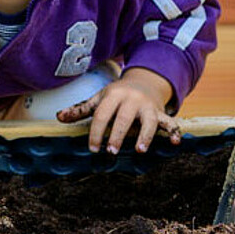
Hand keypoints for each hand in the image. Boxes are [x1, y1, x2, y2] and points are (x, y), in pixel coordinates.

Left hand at [57, 68, 181, 152]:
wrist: (144, 81)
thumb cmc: (117, 95)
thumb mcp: (99, 98)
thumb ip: (81, 109)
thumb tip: (59, 117)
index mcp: (113, 95)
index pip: (102, 114)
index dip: (96, 131)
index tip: (92, 148)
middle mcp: (131, 100)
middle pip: (123, 118)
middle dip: (117, 134)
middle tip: (111, 151)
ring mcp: (147, 107)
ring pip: (148, 121)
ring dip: (144, 136)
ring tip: (139, 150)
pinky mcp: (160, 113)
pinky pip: (170, 122)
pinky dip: (174, 132)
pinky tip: (175, 142)